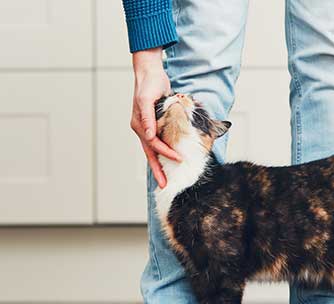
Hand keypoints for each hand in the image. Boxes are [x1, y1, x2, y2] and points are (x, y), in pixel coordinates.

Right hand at [130, 48, 180, 187]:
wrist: (150, 73)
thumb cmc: (149, 84)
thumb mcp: (147, 99)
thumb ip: (148, 118)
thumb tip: (149, 136)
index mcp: (139, 125)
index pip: (154, 145)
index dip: (166, 153)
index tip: (178, 159)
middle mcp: (142, 129)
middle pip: (151, 154)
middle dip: (157, 170)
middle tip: (164, 186)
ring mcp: (147, 128)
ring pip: (153, 151)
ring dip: (159, 165)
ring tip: (164, 179)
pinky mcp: (154, 125)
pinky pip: (158, 143)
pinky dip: (162, 153)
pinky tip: (167, 160)